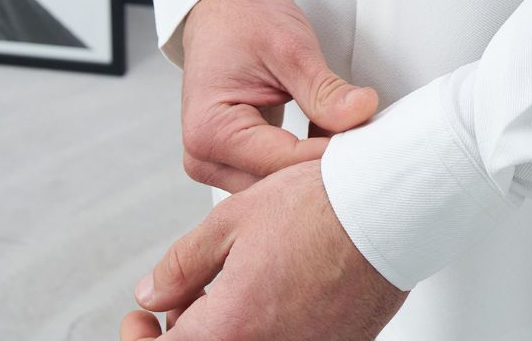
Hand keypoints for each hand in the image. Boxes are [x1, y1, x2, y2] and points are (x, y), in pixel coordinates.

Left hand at [118, 157, 408, 339]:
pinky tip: (275, 289)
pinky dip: (270, 324)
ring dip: (228, 327)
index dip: (142, 338)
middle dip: (184, 331)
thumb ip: (184, 264)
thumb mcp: (234, 218)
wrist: (389, 204)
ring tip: (232, 286)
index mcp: (234, 325)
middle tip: (181, 302)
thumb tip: (151, 292)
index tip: (141, 320)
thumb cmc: (321, 203)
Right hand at [177, 0, 378, 192]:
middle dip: (323, 164)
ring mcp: (216, 162)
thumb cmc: (243, 20)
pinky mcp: (233, 160)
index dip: (329, 155)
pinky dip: (304, 157)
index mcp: (209, 131)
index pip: (281, 163)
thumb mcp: (290, 48)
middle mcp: (205, 156)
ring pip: (277, 186)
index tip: (368, 141)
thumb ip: (324, 89)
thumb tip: (362, 112)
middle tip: (365, 136)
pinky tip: (326, 132)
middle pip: (276, 184)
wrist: (222, 6)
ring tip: (347, 131)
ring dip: (314, 163)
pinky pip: (274, 174)